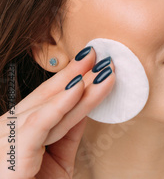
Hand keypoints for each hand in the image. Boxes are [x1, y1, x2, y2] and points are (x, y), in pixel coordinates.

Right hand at [0, 47, 114, 178]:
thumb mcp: (57, 158)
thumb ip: (68, 133)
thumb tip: (84, 106)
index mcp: (18, 128)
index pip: (48, 97)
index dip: (71, 77)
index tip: (94, 61)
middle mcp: (9, 128)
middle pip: (49, 96)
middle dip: (78, 73)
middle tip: (102, 56)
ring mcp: (8, 137)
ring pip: (51, 105)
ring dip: (80, 84)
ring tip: (103, 69)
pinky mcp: (14, 149)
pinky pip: (40, 122)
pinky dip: (61, 103)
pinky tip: (79, 87)